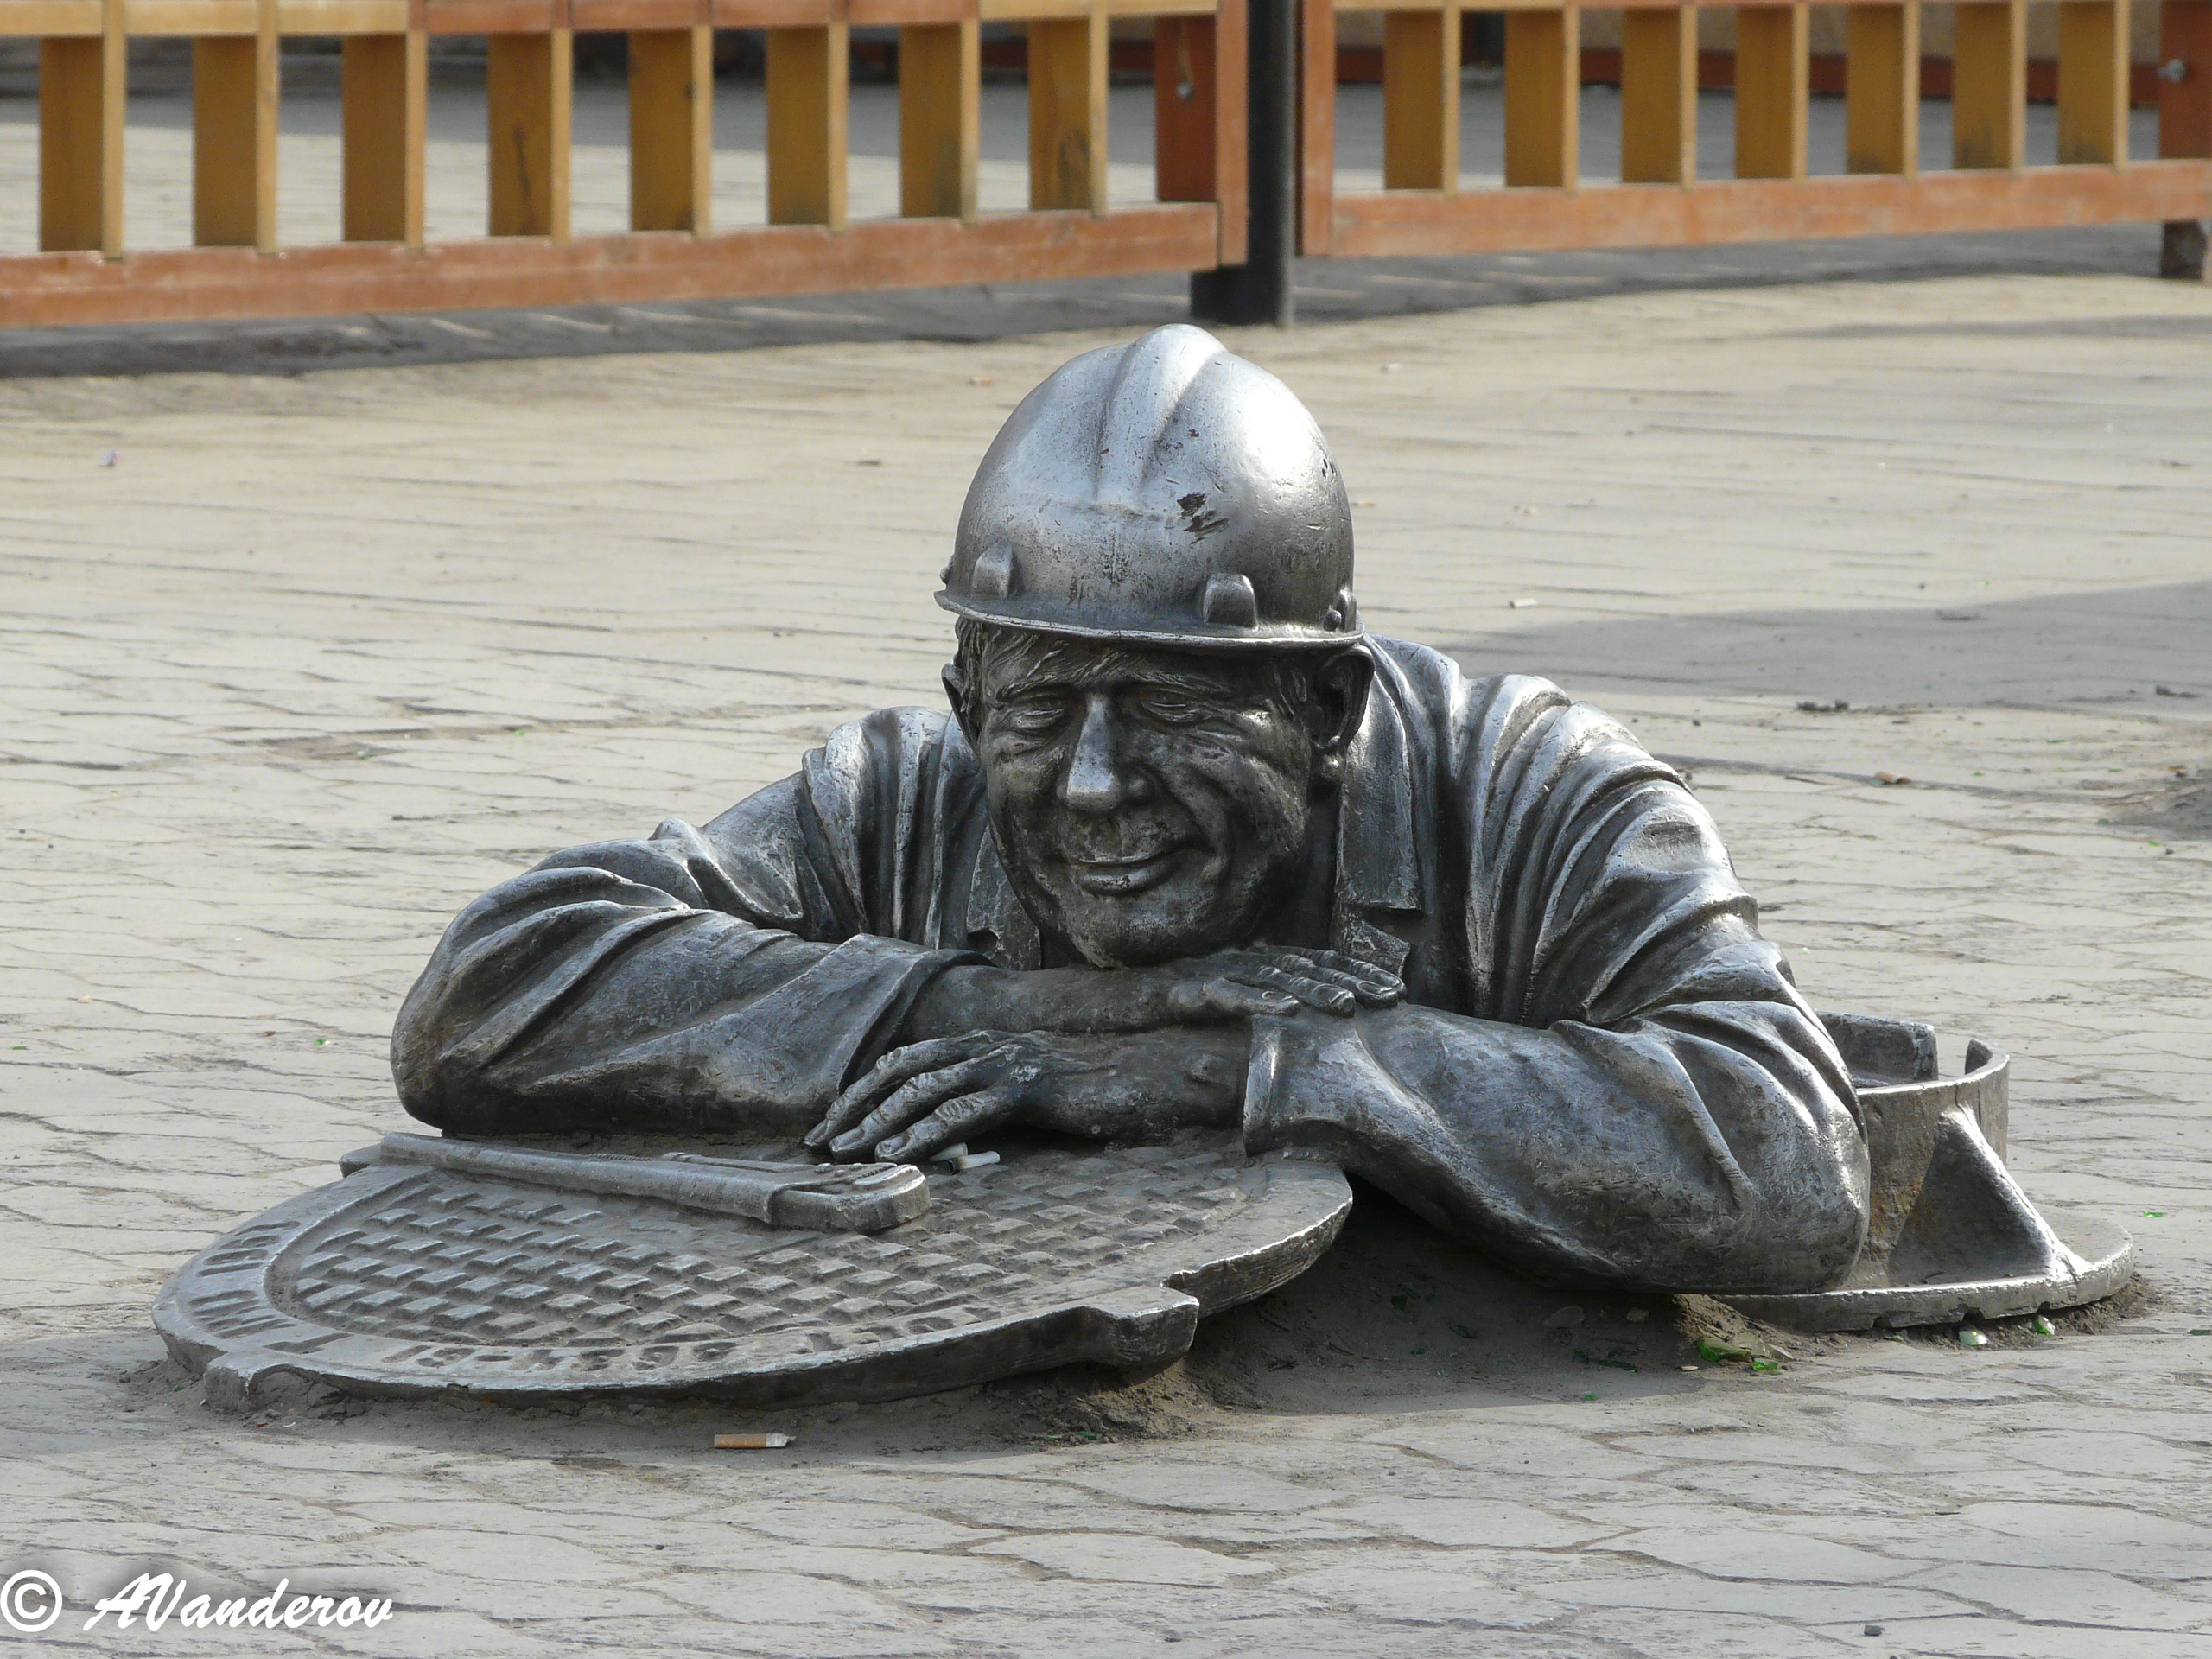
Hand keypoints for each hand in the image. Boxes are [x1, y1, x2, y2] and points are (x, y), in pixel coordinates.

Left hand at [803, 1027, 1244, 1163]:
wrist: (1157, 1074)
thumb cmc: (1098, 1092)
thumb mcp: (1034, 1096)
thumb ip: (993, 1106)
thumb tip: (951, 1141)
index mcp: (985, 1043)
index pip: (907, 1061)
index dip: (865, 1091)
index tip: (832, 1125)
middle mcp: (989, 1044)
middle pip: (902, 1070)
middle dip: (856, 1107)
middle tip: (820, 1144)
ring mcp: (1009, 1061)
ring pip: (926, 1088)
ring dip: (879, 1123)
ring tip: (846, 1155)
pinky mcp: (1029, 1086)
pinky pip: (965, 1110)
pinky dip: (924, 1133)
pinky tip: (898, 1156)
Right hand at [903, 945, 1403, 1041]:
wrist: (1047, 1029)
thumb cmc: (1118, 1045)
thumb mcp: (1188, 1049)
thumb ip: (1229, 1051)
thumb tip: (1280, 1078)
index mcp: (1226, 980)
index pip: (1299, 974)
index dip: (1346, 979)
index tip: (1393, 994)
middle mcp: (1212, 970)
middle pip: (1294, 966)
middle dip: (1346, 976)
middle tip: (1394, 992)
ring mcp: (1187, 976)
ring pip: (1262, 973)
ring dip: (1313, 985)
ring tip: (1354, 1003)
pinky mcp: (1160, 991)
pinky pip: (1212, 991)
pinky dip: (1251, 998)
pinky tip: (1285, 1011)